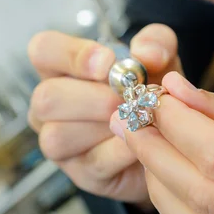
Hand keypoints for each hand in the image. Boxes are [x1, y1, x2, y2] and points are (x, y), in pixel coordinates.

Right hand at [27, 24, 180, 205]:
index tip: (108, 62)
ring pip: (58, 135)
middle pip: (46, 98)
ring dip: (104, 126)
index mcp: (61, 66)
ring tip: (137, 118)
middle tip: (129, 96)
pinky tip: (142, 140)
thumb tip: (146, 55)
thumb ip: (155, 42)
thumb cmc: (150, 87)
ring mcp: (58, 140)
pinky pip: (92, 162)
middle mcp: (49, 104)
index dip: (71, 55)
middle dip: (93, 98)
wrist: (170, 133)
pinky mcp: (79, 171)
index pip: (43, 49)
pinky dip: (122, 149)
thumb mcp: (159, 56)